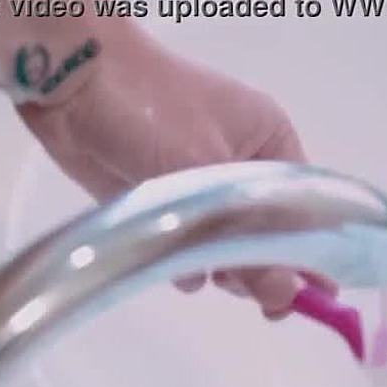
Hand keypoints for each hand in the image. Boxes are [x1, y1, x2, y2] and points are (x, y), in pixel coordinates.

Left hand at [15, 32, 335, 319]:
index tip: (314, 302)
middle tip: (244, 289)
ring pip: (228, 251)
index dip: (313, 256)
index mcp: (271, 145)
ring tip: (203, 266)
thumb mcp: (207, 174)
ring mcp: (201, 189)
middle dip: (261, 266)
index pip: (309, 211)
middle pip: (271, 238)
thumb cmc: (151, 112)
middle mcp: (243, 169)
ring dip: (220, 268)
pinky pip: (188, 251)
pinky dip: (182, 263)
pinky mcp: (163, 207)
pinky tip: (169, 261)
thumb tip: (285, 293)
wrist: (72, 84)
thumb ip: (247, 237)